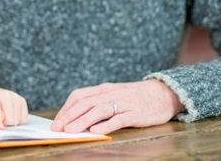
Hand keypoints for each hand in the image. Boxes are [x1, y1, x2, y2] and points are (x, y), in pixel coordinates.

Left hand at [0, 84, 27, 128]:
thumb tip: (2, 119)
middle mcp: (6, 94)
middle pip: (10, 119)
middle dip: (4, 124)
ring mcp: (15, 96)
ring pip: (17, 120)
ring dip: (10, 123)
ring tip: (3, 117)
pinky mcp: (22, 100)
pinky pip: (24, 118)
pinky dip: (17, 121)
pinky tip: (11, 116)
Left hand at [50, 79, 184, 133]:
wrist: (164, 92)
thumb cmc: (135, 97)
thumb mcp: (113, 95)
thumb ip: (97, 103)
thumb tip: (76, 117)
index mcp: (103, 89)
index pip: (79, 96)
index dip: (66, 108)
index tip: (56, 121)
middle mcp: (111, 93)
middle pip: (86, 103)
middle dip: (69, 116)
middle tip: (57, 128)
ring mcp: (124, 102)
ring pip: (99, 110)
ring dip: (82, 120)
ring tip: (70, 131)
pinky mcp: (137, 113)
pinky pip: (120, 118)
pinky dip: (107, 124)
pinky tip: (96, 131)